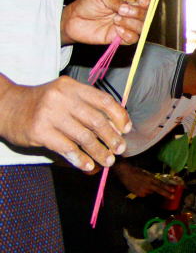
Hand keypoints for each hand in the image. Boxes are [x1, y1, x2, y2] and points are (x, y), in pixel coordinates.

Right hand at [0, 74, 130, 171]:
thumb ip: (88, 107)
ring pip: (84, 137)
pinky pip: (67, 148)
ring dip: (99, 152)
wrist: (6, 106)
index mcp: (72, 87)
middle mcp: (61, 98)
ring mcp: (49, 114)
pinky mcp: (39, 131)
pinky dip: (80, 159)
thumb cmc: (42, 104)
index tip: (126, 130)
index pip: (104, 100)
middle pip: (97, 121)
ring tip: (108, 161)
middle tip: (120, 149)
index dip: (119, 116)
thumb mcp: (64, 96)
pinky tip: (88, 165)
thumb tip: (117, 129)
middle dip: (112, 138)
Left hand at [60, 0, 149, 45]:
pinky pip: (132, 39)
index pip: (145, 4)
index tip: (143, 1)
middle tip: (122, 11)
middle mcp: (129, 16)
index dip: (147, 3)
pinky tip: (117, 30)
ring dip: (131, 24)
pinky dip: (128, 34)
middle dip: (137, 14)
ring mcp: (125, 27)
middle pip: (146, 17)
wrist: (73, 20)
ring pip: (141, 28)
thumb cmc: (87, 5)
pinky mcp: (120, 39)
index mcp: (128, 3)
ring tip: (116, 20)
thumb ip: (116, 0)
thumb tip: (126, 8)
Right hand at [112, 160, 175, 198]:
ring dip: (150, 190)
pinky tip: (139, 187)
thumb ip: (153, 179)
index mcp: (150, 178)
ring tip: (143, 184)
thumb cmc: (137, 171)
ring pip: (150, 192)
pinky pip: (145, 194)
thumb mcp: (147, 173)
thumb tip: (159, 183)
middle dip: (166, 194)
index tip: (173, 190)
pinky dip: (144, 192)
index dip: (167, 187)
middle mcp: (148, 185)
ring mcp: (143, 190)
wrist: (126, 173)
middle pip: (158, 190)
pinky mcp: (139, 194)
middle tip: (173, 197)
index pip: (160, 184)